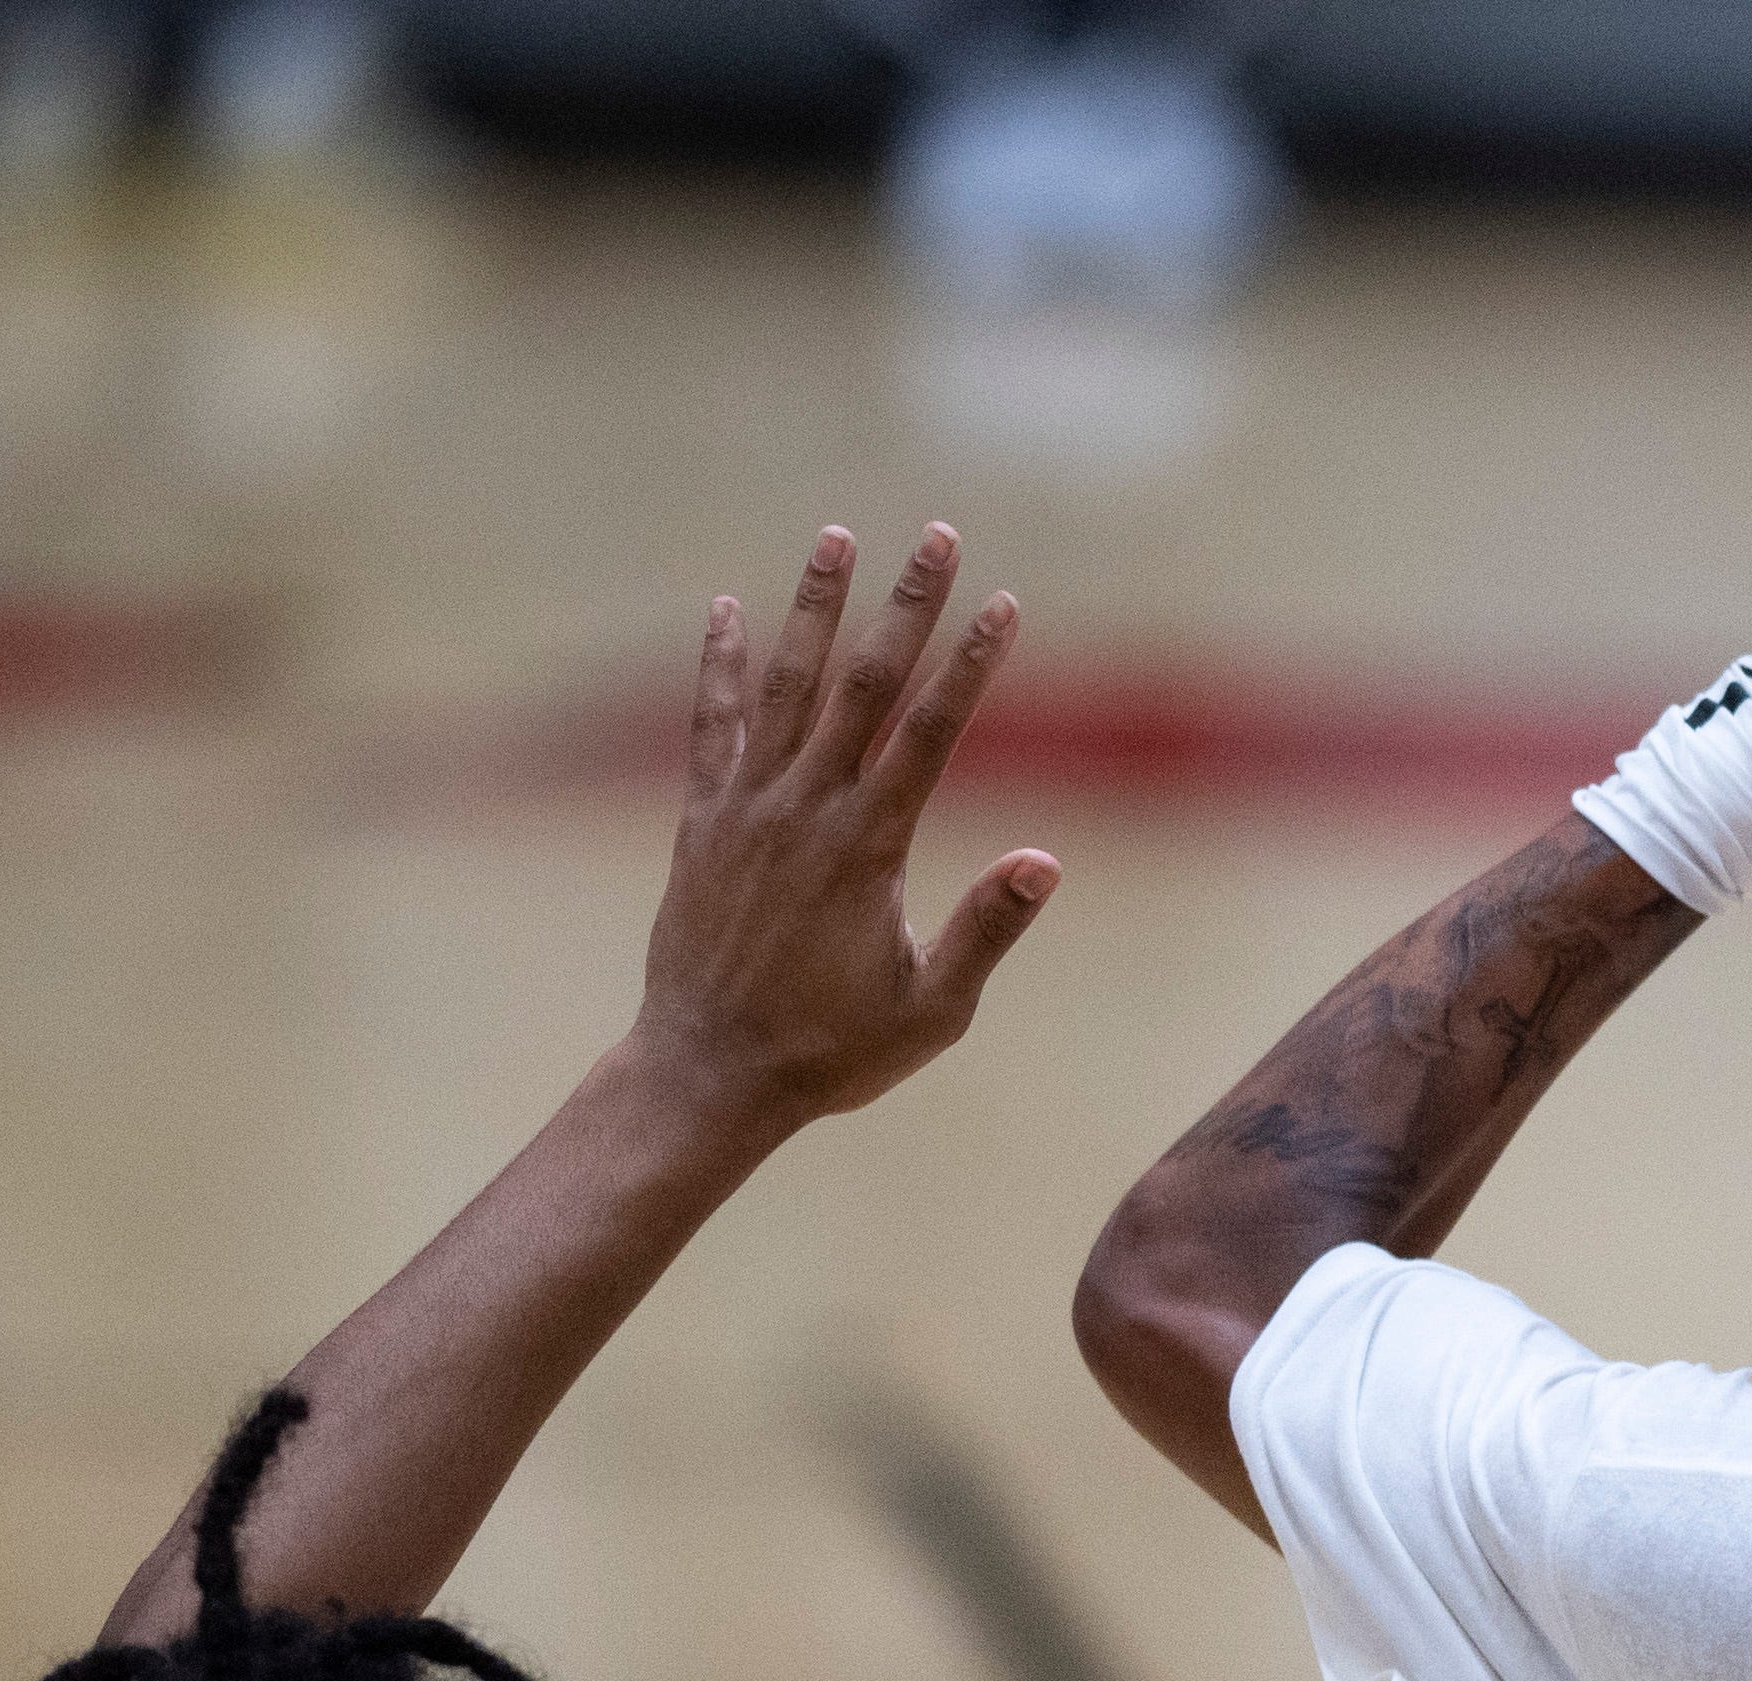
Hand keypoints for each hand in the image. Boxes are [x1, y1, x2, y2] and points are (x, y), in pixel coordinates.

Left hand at [623, 522, 1060, 1130]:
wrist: (708, 1074)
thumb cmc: (830, 1053)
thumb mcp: (931, 1011)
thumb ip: (986, 930)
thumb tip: (1046, 860)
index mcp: (869, 848)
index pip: (931, 733)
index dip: (971, 664)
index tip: (1003, 602)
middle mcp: (806, 810)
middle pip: (864, 684)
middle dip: (906, 605)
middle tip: (937, 534)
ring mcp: (749, 809)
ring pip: (786, 686)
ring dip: (814, 606)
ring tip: (837, 536)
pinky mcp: (704, 823)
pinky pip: (713, 726)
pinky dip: (723, 666)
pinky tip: (729, 611)